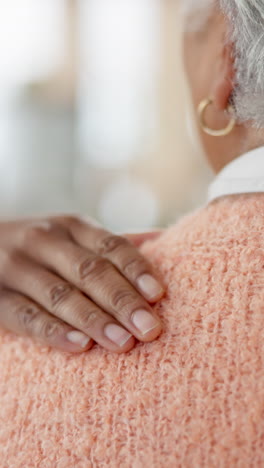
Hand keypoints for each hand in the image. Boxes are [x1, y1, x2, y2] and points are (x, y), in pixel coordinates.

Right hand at [0, 217, 164, 353]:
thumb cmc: (46, 249)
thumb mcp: (75, 236)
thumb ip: (113, 244)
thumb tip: (165, 239)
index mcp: (71, 226)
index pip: (110, 245)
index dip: (136, 268)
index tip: (159, 295)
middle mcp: (44, 241)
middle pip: (89, 271)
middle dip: (122, 301)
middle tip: (150, 329)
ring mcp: (17, 268)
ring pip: (60, 295)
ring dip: (94, 320)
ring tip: (123, 343)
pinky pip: (27, 318)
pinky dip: (54, 332)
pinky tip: (81, 346)